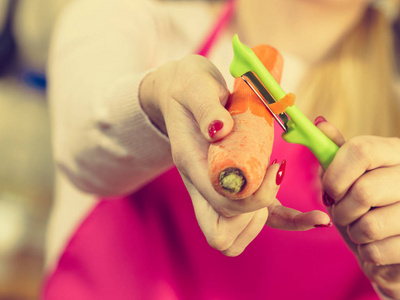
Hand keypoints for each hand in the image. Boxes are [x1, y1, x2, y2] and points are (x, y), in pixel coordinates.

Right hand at [140, 55, 329, 255]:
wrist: (180, 94)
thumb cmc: (189, 89)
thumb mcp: (196, 88)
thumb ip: (207, 108)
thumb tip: (221, 128)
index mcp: (192, 164)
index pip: (222, 202)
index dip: (254, 195)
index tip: (276, 165)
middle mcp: (201, 186)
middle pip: (222, 234)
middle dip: (254, 217)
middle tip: (272, 180)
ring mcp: (214, 191)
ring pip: (236, 236)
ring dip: (264, 219)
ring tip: (276, 180)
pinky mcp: (233, 187)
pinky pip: (256, 218)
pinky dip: (284, 221)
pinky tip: (311, 217)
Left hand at [317, 120, 399, 298]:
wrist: (396, 243)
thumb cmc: (368, 205)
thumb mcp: (351, 176)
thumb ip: (336, 153)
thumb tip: (319, 123)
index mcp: (396, 154)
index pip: (361, 151)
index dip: (336, 174)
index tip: (331, 189)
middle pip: (363, 192)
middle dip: (341, 210)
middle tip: (345, 213)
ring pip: (368, 227)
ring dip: (354, 234)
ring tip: (363, 230)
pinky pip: (377, 253)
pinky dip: (367, 255)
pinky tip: (378, 246)